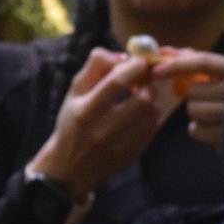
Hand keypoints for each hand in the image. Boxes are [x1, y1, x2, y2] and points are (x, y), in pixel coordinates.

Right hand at [28, 49, 159, 194]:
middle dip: (148, 85)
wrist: (70, 166)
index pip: (118, 83)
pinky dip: (150, 117)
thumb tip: (122, 56)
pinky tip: (140, 114)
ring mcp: (120, 145)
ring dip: (151, 101)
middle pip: (143, 100)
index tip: (140, 62)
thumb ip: (95, 67)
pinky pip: (153, 129)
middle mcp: (104, 129)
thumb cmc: (72, 122)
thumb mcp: (74, 92)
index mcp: (86, 110)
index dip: (135, 67)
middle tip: (142, 81)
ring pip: (152, 114)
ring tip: (141, 97)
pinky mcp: (132, 155)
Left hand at [153, 50, 223, 148]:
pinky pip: (195, 130)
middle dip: (194, 96)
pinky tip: (215, 129)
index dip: (177, 64)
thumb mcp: (223, 76)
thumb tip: (164, 52)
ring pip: (192, 110)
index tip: (156, 70)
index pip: (204, 62)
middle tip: (210, 101)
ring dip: (198, 113)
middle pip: (194, 90)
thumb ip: (195, 62)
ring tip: (215, 116)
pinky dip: (200, 130)